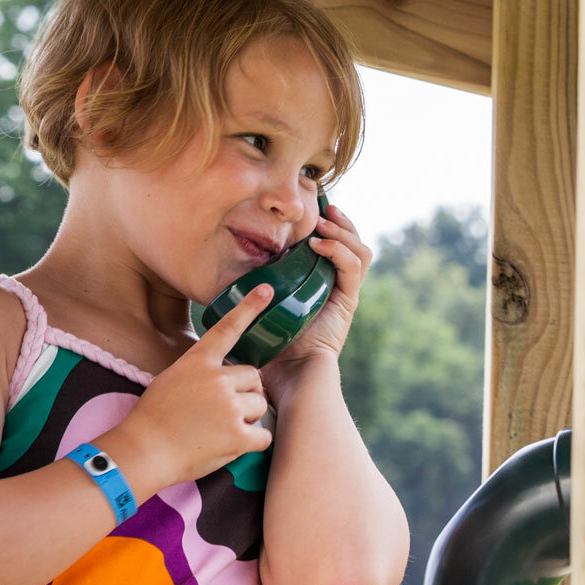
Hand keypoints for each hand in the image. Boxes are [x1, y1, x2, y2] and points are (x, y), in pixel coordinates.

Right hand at [108, 285, 274, 490]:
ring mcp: (229, 407)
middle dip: (244, 394)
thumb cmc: (152, 418)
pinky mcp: (238, 435)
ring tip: (219, 430)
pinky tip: (229, 445)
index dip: (248, 308)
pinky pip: (263, 435)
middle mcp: (216, 380)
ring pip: (259, 405)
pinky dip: (251, 443)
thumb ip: (200, 373)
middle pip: (252, 378)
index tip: (266, 290)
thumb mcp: (170, 380)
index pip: (227, 329)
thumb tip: (226, 378)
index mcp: (197, 363)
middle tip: (219, 412)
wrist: (143, 452)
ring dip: (247, 418)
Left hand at [267, 201, 371, 376]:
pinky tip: (320, 245)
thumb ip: (252, 292)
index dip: (330, 226)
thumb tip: (225, 275)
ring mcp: (344, 294)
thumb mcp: (258, 310)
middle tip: (324, 208)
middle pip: (353, 245)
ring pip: (359, 252)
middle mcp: (336, 287)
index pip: (335, 247)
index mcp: (319, 285)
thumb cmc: (268, 348)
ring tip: (322, 224)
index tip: (315, 209)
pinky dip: (339, 251)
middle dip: (341, 223)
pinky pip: (352, 268)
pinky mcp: (347, 302)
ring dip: (343, 232)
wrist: (288, 375)